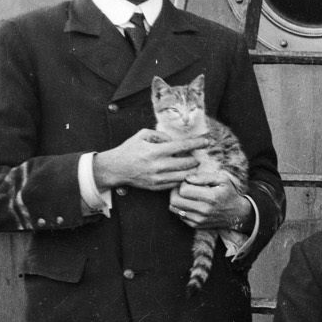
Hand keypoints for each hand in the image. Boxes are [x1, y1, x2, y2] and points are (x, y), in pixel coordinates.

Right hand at [93, 130, 210, 191]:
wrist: (115, 168)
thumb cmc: (129, 150)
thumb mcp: (142, 135)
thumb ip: (160, 134)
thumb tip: (174, 140)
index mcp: (155, 151)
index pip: (182, 146)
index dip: (196, 143)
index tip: (206, 141)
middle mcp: (158, 165)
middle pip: (187, 163)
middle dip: (196, 159)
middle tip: (197, 155)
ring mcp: (158, 178)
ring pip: (184, 176)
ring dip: (192, 170)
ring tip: (192, 165)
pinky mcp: (157, 187)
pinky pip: (176, 184)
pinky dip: (182, 178)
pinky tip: (183, 173)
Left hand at [169, 170, 251, 229]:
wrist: (237, 214)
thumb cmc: (228, 194)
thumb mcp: (222, 180)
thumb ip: (204, 176)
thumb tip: (187, 178)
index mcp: (211, 197)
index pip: (183, 190)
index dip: (183, 184)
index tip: (190, 183)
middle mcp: (204, 210)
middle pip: (175, 200)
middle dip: (175, 192)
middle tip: (184, 188)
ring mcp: (199, 220)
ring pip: (174, 208)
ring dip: (177, 200)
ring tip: (186, 196)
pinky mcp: (196, 225)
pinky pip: (179, 215)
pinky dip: (181, 208)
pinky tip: (190, 204)